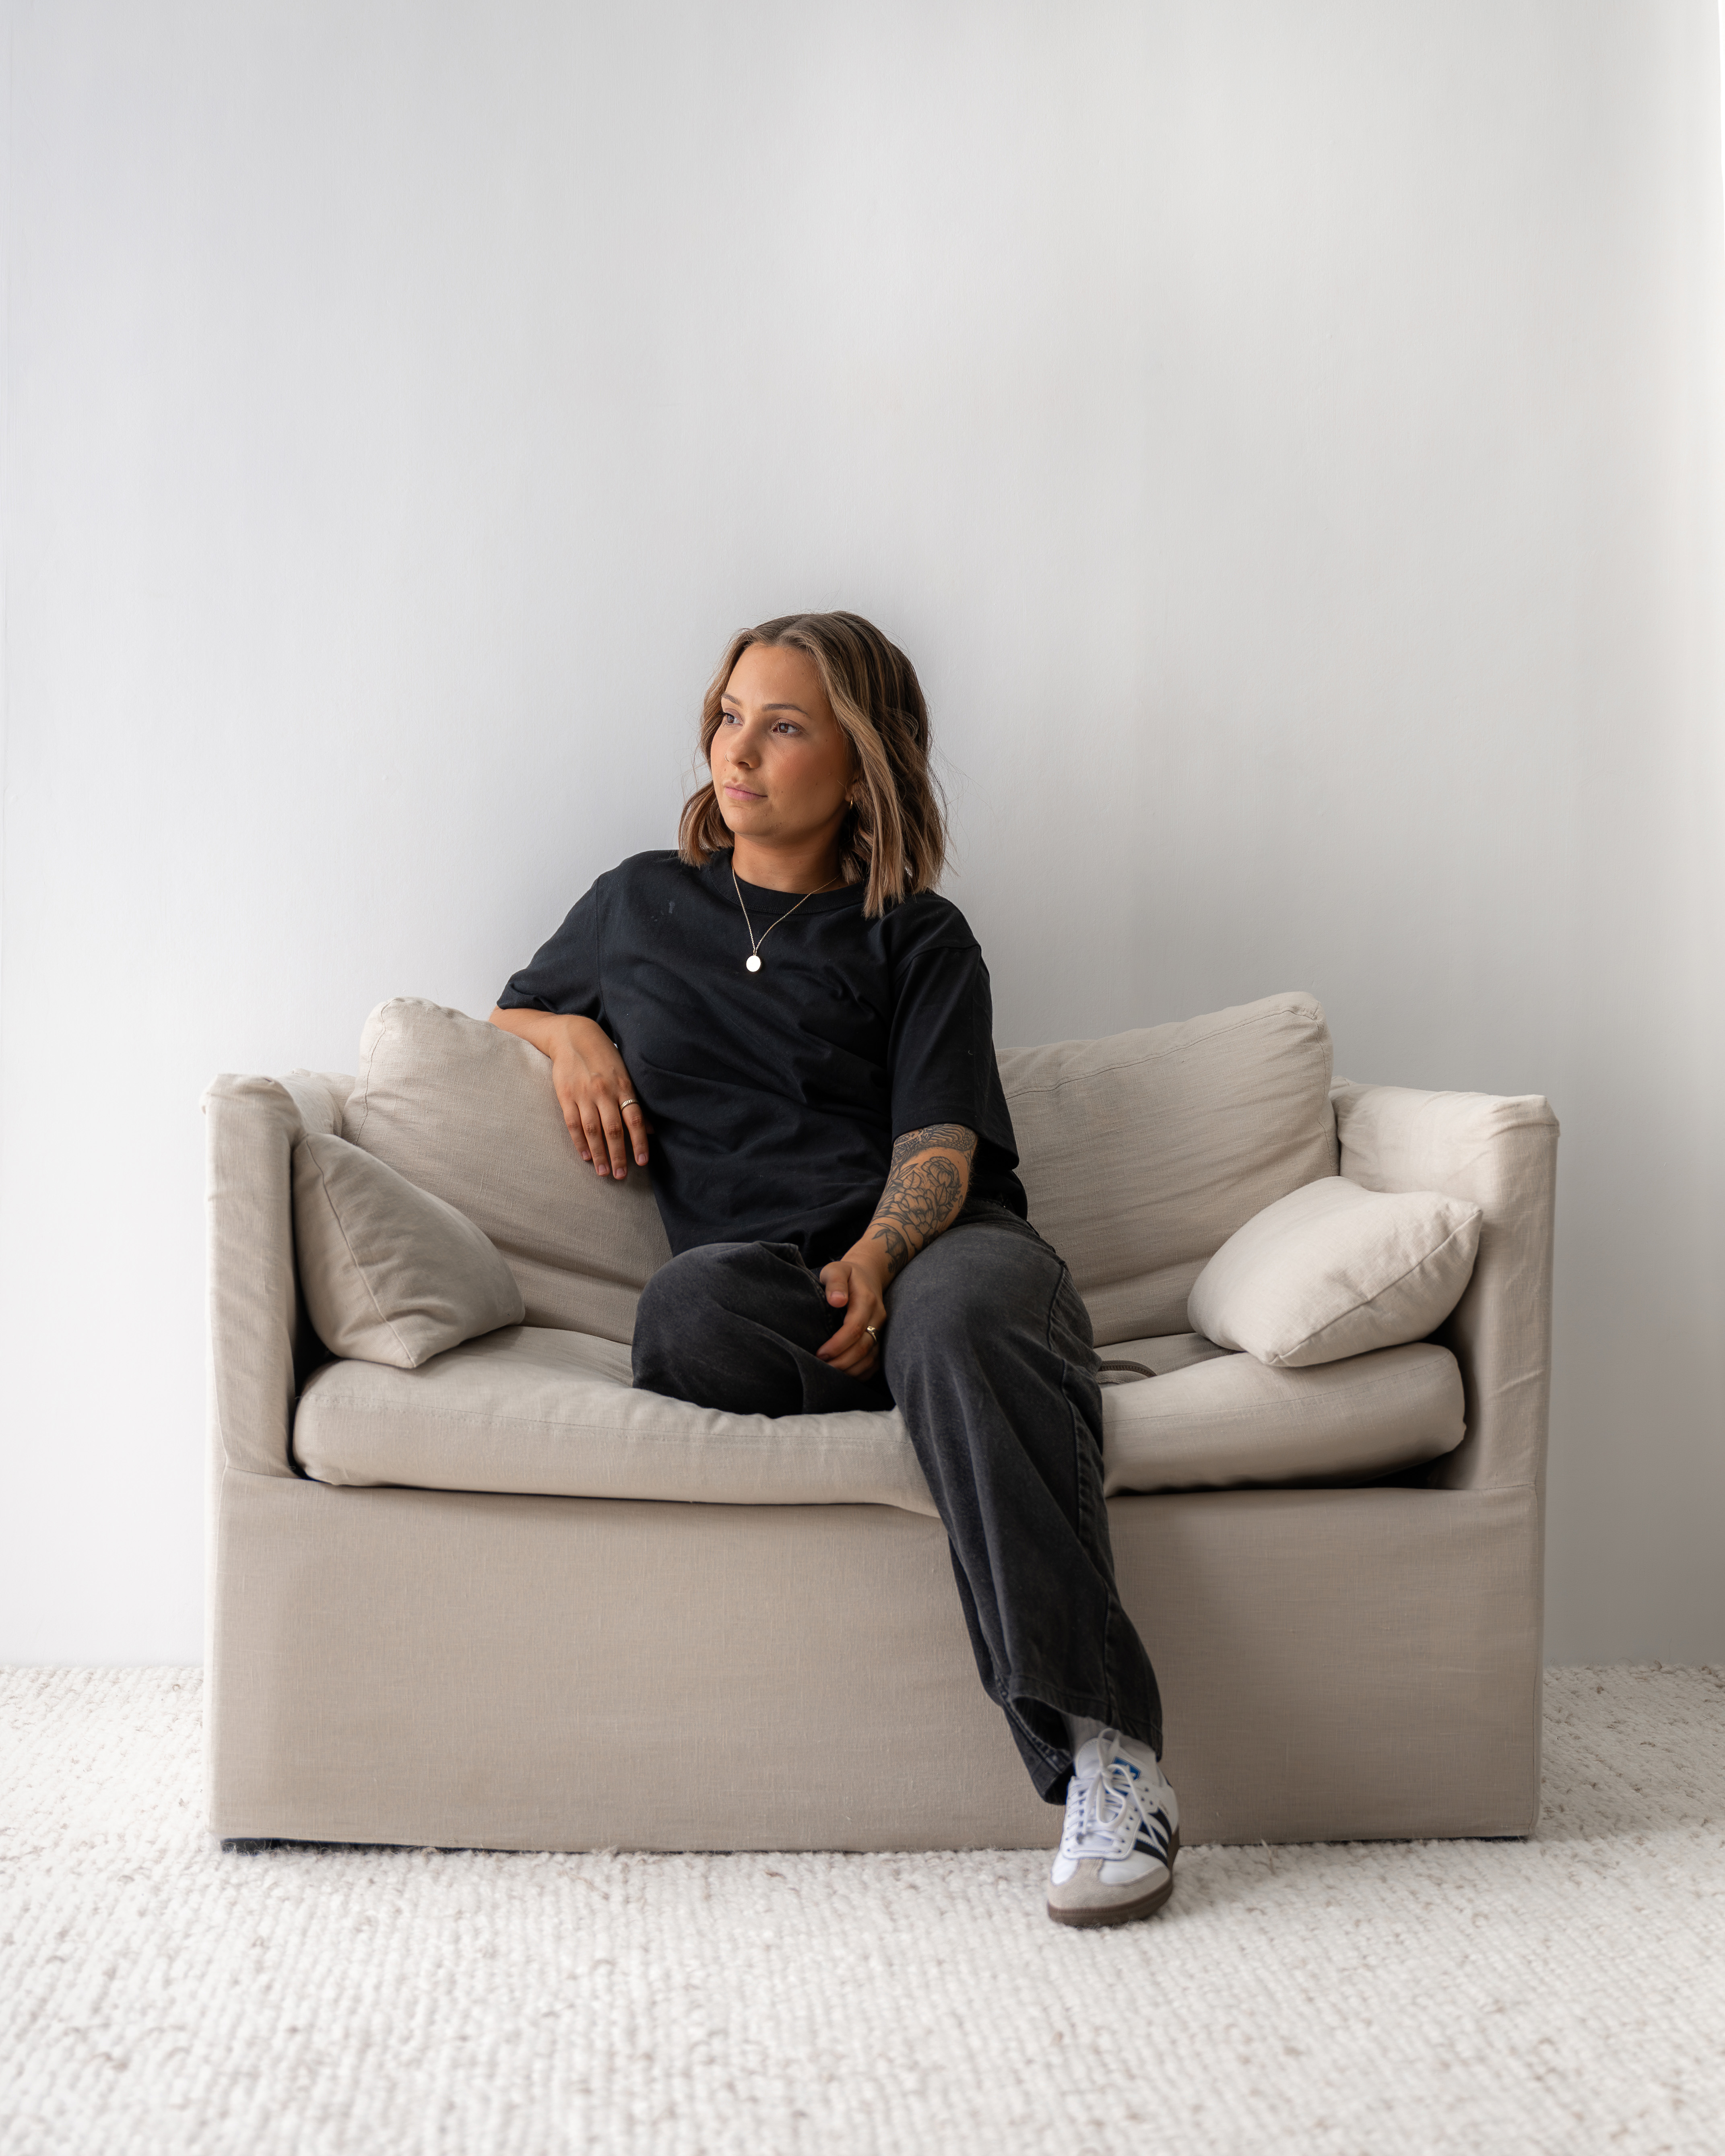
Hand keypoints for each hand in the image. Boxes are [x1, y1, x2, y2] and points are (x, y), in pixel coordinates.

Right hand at [549, 1016, 652, 1179]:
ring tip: (603, 1172)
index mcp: (623, 1086)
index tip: (643, 1162)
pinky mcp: (565, 1096)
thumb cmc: (603, 1057)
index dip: (640, 1142)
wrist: (573, 1036)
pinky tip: (586, 1156)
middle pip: (614, 1129)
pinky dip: (580, 1142)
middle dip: (618, 1155)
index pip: (635, 1119)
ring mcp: (584, 1094)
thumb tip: (651, 1129)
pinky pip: (573, 1123)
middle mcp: (604, 1092)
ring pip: (593, 1130)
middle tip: (621, 1175)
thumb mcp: (624, 1074)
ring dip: (599, 1153)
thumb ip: (635, 1101)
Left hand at [816, 1252, 888, 1378]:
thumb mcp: (836, 1269)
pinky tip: (844, 1375)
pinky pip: (875, 1363)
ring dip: (850, 1370)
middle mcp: (878, 1317)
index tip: (820, 1353)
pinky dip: (860, 1373)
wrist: (868, 1275)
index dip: (838, 1344)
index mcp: (867, 1300)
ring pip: (871, 1358)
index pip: (855, 1328)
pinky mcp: (881, 1339)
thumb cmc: (846, 1274)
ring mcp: (882, 1330)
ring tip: (829, 1374)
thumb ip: (835, 1282)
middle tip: (820, 1368)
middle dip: (842, 1362)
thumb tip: (836, 1300)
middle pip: (864, 1347)